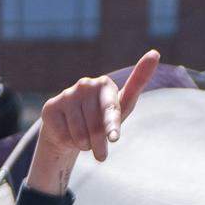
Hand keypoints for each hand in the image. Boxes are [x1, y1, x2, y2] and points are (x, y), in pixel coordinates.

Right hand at [27, 50, 160, 193]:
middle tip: (101, 153)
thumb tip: (155, 52)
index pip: (110, 109)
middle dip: (99, 145)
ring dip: (84, 145)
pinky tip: (68, 135)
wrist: (68, 127)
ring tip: (83, 140)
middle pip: (95, 127)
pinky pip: (63, 136)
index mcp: (104, 84)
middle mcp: (84, 85)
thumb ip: (137, 83)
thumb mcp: (121, 105)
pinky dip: (68, 143)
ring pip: (79, 135)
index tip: (114, 138)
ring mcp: (66, 95)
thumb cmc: (101, 117)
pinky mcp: (50, 107)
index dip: (111, 126)